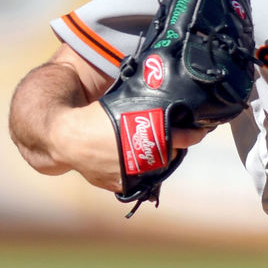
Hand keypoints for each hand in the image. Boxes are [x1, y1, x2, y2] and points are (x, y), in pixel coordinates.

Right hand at [51, 103, 214, 192]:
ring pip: (155, 168)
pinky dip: (139, 170)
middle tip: (181, 137)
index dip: (193, 135)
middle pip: (170, 155)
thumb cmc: (95, 117)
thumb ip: (143, 102)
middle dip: (175, 146)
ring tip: (158, 147)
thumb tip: (158, 82)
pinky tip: (137, 160)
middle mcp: (144, 161)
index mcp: (148, 138)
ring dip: (159, 159)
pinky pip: (137, 178)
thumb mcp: (122, 104)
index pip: (182, 138)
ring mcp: (132, 175)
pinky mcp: (120, 184)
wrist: (66, 138)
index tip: (200, 131)